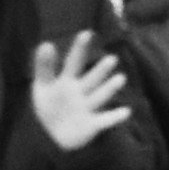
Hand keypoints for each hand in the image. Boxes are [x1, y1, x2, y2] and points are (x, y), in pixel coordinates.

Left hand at [26, 32, 133, 154]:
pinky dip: (115, 117)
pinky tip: (126, 111)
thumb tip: (45, 43)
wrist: (51, 136)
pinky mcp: (93, 125)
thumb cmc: (50, 106)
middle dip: (100, 70)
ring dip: (109, 89)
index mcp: (68, 81)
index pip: (74, 62)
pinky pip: (105, 120)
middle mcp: (81, 92)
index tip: (86, 33)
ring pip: (99, 96)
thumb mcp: (42, 86)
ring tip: (121, 78)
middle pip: (92, 79)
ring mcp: (88, 108)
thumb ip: (43, 66)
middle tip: (111, 59)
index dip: (79, 48)